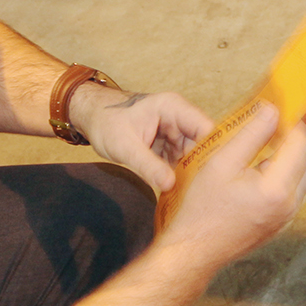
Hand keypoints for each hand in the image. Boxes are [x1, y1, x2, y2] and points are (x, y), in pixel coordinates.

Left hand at [72, 87, 214, 192]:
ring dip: (191, 175)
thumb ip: (147, 165)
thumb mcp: (125, 146)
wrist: (92, 117)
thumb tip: (170, 184)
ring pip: (194, 156)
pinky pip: (181, 162)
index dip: (214, 152)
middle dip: (203, 168)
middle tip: (202, 194)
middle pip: (203, 145)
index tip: (214, 178)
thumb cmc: (106, 122)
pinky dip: (180, 176)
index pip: (206, 128)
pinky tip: (180, 193)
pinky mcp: (169, 145)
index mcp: (174, 108)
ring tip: (192, 197)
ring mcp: (176, 133)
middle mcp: (180, 119)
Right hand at [156, 102, 305, 264]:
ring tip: (268, 141)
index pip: (301, 143)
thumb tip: (271, 111)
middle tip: (276, 122)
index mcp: (276, 189)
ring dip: (295, 153)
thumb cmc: (200, 209)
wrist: (194, 250)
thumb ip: (250, 134)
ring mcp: (288, 217)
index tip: (278, 109)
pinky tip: (264, 165)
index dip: (292, 121)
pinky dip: (289, 171)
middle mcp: (289, 205)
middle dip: (298, 135)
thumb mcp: (220, 163)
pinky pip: (296, 190)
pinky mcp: (282, 223)